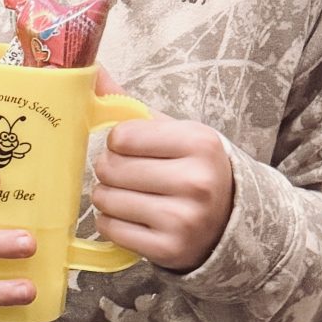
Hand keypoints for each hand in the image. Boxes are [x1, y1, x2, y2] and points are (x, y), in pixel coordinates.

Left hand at [92, 117, 234, 271]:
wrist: (228, 220)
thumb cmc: (192, 169)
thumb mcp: (175, 132)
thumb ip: (130, 106)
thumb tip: (92, 72)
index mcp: (199, 143)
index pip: (122, 136)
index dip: (117, 142)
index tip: (130, 148)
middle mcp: (196, 181)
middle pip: (110, 168)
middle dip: (108, 169)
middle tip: (126, 174)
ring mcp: (183, 219)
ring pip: (106, 199)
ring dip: (107, 196)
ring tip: (129, 195)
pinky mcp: (168, 248)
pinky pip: (110, 228)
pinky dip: (111, 222)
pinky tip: (131, 217)